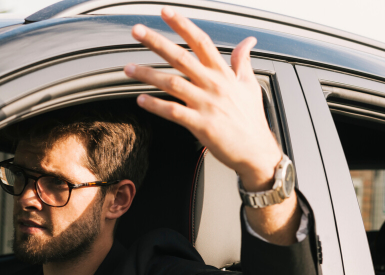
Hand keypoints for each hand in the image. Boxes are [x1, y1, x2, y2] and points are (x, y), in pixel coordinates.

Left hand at [123, 7, 281, 191]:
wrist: (256, 151)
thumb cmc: (251, 119)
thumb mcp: (250, 85)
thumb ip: (243, 61)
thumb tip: (247, 41)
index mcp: (224, 73)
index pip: (201, 42)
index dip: (182, 25)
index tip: (165, 12)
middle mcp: (214, 85)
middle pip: (181, 57)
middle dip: (157, 42)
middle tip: (137, 31)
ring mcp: (207, 104)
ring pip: (172, 83)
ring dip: (148, 74)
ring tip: (128, 68)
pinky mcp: (201, 124)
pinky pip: (173, 111)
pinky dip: (156, 105)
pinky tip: (141, 100)